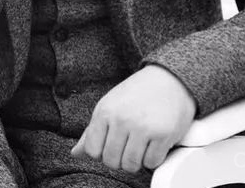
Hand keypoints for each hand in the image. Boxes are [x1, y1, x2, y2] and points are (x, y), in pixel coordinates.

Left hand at [70, 65, 196, 173]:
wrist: (169, 78)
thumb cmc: (137, 93)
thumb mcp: (110, 105)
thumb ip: (92, 131)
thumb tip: (75, 153)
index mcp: (104, 111)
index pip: (93, 151)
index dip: (102, 152)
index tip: (112, 143)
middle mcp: (121, 119)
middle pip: (112, 162)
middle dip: (120, 158)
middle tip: (129, 143)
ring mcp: (142, 127)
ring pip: (131, 166)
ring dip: (137, 160)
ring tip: (142, 142)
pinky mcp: (162, 135)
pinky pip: (152, 163)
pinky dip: (153, 157)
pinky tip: (155, 141)